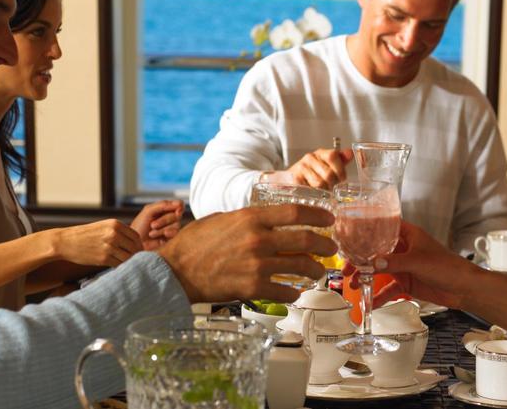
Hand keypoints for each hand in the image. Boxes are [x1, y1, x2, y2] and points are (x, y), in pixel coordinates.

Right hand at [53, 219, 143, 266]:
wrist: (65, 242)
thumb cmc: (84, 235)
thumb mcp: (103, 227)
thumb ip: (117, 232)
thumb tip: (134, 243)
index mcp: (115, 224)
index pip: (136, 236)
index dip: (139, 245)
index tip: (138, 251)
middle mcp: (114, 234)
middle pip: (135, 247)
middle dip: (137, 255)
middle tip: (136, 261)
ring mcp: (110, 246)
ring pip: (129, 257)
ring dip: (130, 262)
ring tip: (128, 265)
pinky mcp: (104, 258)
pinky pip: (120, 264)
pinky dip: (121, 267)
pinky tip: (118, 267)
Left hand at [130, 199, 183, 249]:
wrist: (134, 244)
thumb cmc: (139, 226)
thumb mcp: (148, 211)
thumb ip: (163, 205)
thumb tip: (180, 203)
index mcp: (164, 209)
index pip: (179, 204)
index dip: (179, 206)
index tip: (176, 209)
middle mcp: (169, 218)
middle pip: (178, 215)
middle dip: (165, 220)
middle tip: (152, 225)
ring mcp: (171, 228)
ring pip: (177, 224)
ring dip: (163, 228)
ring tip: (151, 233)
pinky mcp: (172, 238)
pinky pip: (176, 233)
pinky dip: (166, 233)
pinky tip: (158, 238)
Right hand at [158, 204, 338, 302]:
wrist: (175, 271)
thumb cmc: (193, 244)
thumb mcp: (222, 219)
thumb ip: (247, 219)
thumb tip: (267, 219)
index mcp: (251, 218)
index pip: (296, 213)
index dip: (318, 216)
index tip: (329, 219)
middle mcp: (258, 239)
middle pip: (306, 241)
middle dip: (325, 245)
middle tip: (331, 248)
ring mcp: (257, 265)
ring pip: (300, 267)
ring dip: (315, 270)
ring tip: (318, 271)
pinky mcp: (252, 288)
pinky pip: (285, 291)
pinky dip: (294, 293)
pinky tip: (295, 292)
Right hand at [265, 148, 352, 189]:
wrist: (291, 179)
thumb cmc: (314, 173)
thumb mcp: (328, 165)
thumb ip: (340, 161)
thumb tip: (350, 153)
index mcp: (321, 153)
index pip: (333, 156)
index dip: (340, 170)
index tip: (341, 178)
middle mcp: (310, 158)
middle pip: (328, 174)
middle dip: (332, 184)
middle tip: (330, 187)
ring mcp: (301, 167)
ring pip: (319, 183)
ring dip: (323, 190)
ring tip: (322, 190)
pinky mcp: (294, 179)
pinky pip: (309, 189)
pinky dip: (313, 194)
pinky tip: (313, 192)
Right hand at [348, 221, 483, 308]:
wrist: (463, 288)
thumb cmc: (447, 266)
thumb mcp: (417, 261)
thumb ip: (393, 262)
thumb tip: (371, 262)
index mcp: (408, 234)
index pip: (383, 226)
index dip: (366, 229)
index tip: (349, 234)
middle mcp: (403, 248)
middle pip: (375, 250)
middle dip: (360, 258)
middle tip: (346, 267)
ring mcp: (403, 266)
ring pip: (378, 269)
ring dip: (365, 276)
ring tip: (352, 284)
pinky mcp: (406, 282)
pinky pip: (387, 288)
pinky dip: (378, 295)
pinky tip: (368, 303)